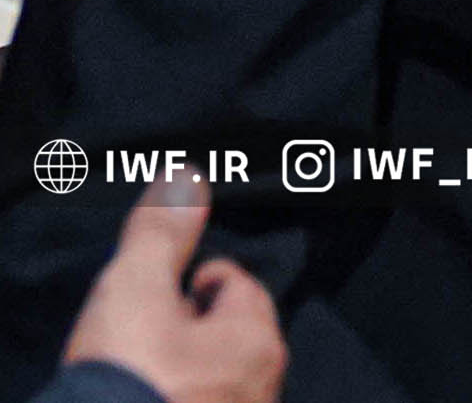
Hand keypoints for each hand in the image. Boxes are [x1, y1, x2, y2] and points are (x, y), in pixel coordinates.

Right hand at [62, 179, 284, 402]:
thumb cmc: (125, 377)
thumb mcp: (134, 289)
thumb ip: (161, 234)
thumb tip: (187, 176)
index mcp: (256, 342)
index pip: (239, 289)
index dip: (201, 279)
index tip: (171, 286)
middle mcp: (262, 391)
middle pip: (234, 341)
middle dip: (197, 329)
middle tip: (153, 329)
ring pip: (220, 385)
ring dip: (190, 373)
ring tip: (146, 371)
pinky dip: (184, 400)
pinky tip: (150, 400)